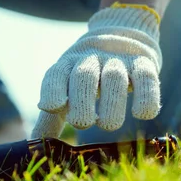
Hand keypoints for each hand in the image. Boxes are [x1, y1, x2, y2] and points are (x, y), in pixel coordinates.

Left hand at [32, 4, 161, 138]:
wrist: (121, 35)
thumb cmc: (87, 76)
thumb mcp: (66, 90)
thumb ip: (52, 117)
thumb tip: (34, 145)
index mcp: (67, 65)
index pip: (56, 75)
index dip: (53, 90)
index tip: (52, 108)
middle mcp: (90, 59)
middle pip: (84, 76)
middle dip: (81, 100)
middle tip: (82, 123)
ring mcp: (117, 59)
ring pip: (114, 77)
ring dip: (112, 103)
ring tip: (108, 125)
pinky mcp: (143, 62)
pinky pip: (145, 77)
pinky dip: (145, 96)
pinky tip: (141, 114)